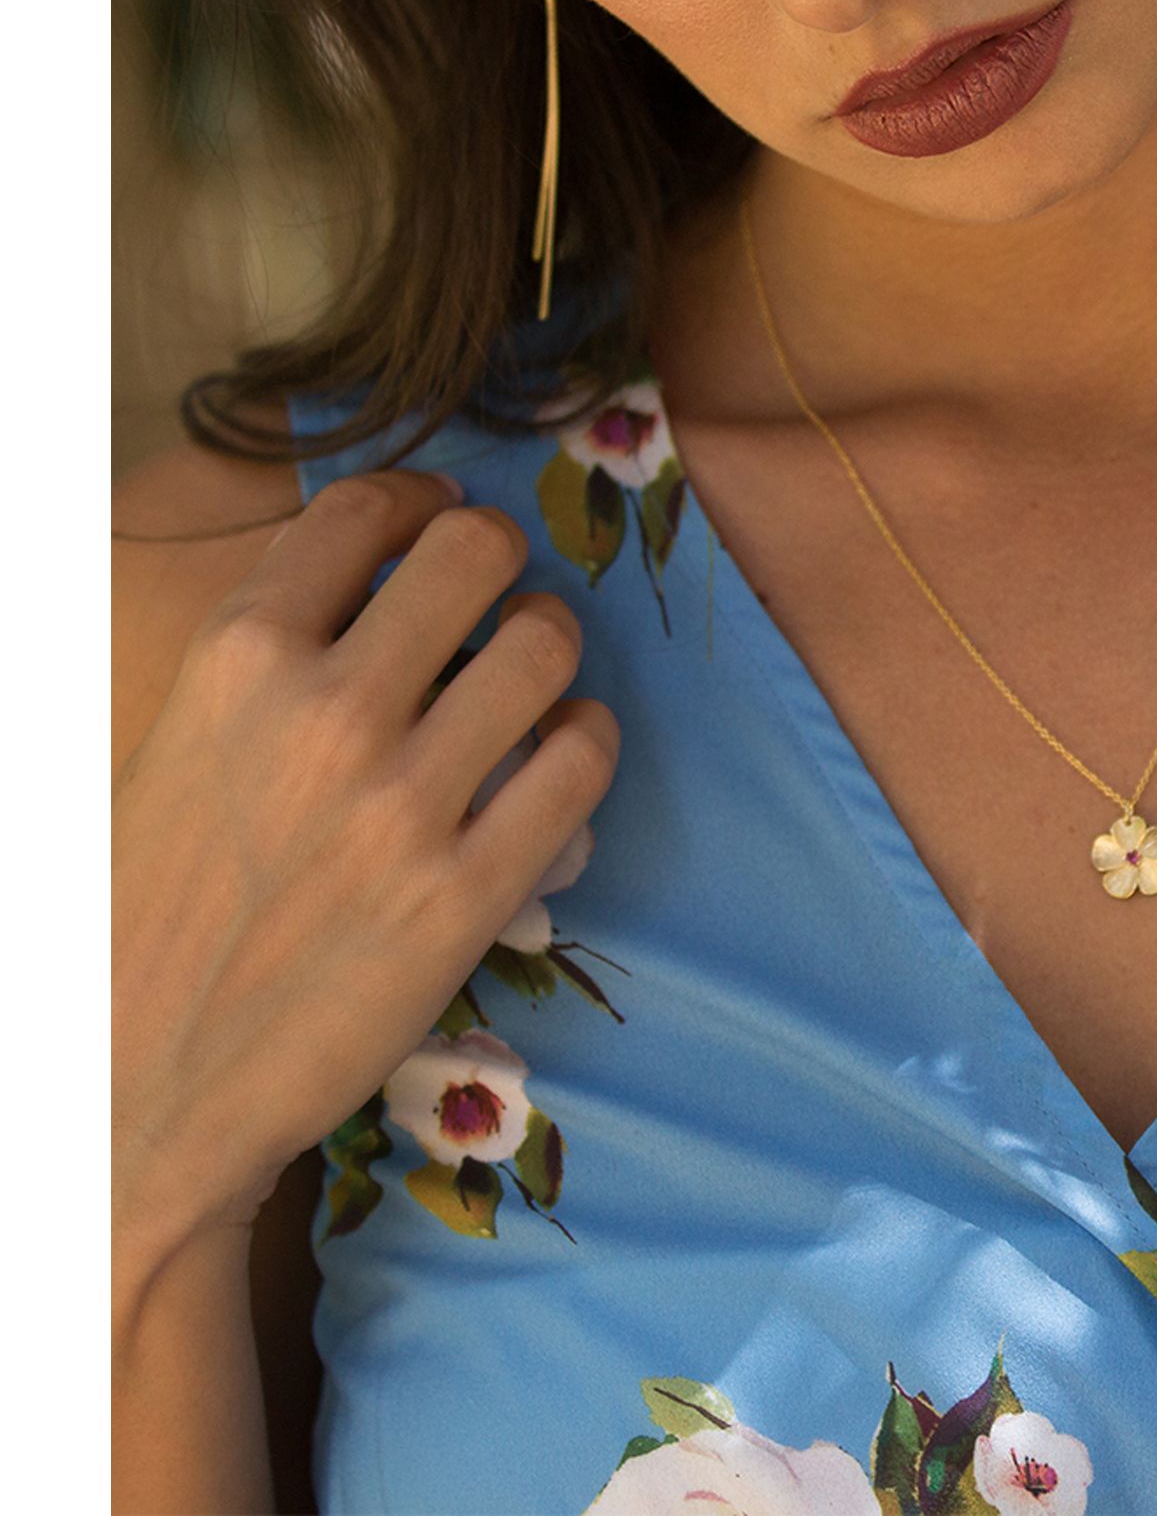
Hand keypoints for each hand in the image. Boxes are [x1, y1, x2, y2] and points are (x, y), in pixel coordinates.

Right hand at [112, 471, 619, 1257]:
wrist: (137, 1089)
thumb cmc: (145, 913)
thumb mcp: (175, 746)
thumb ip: (268, 661)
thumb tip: (375, 589)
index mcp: (234, 659)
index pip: (363, 509)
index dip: (421, 499)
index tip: (442, 516)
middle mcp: (324, 710)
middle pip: (477, 550)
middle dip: (501, 557)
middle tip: (499, 596)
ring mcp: (404, 802)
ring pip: (547, 645)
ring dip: (553, 647)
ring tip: (534, 678)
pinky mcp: (470, 893)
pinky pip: (583, 763)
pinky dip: (587, 742)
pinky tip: (563, 754)